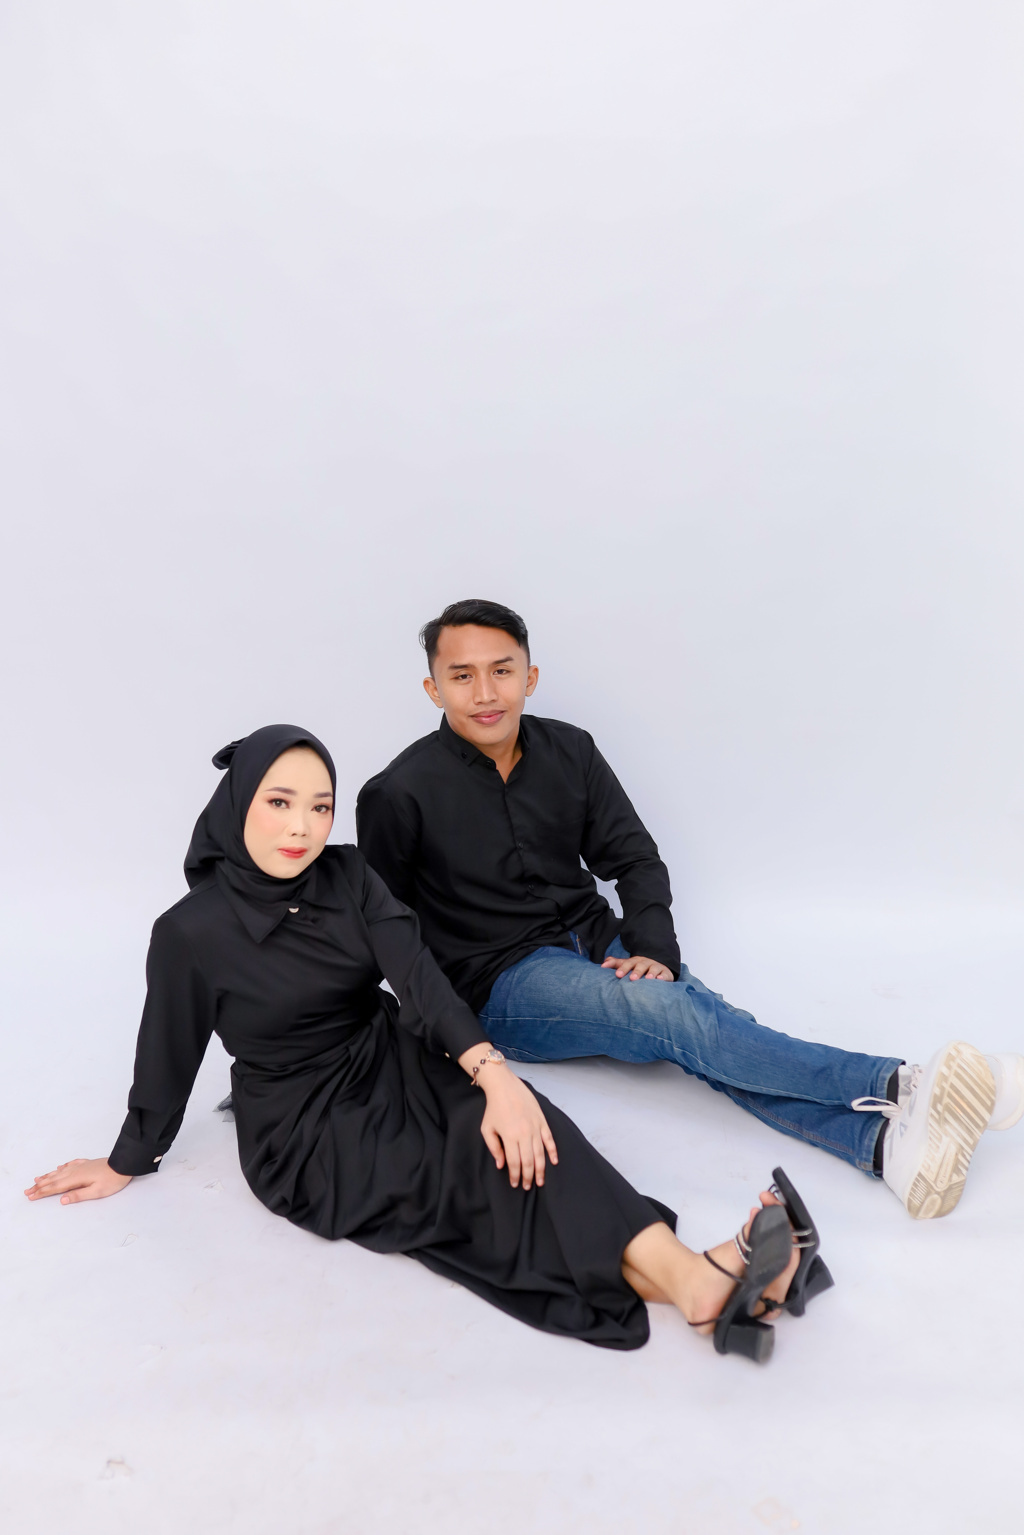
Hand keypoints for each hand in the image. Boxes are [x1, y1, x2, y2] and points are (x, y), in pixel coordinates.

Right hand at [24, 1158, 132, 1204]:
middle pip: (53, 1179)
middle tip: (27, 1190)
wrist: (124, 1165)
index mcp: (75, 1179)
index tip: (30, 1197)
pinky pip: (69, 1165)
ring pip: (59, 1172)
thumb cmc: (112, 1180)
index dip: (41, 1193)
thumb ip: (78, 1195)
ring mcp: (80, 1165)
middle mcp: (75, 1171)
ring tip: (37, 1179)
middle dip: (39, 1185)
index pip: (55, 1187)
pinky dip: (61, 1168)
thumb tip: (61, 1200)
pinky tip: (58, 1168)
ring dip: (47, 1176)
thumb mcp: (96, 1192)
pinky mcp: (86, 1163)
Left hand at [478, 1067, 558, 1189]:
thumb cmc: (494, 1108)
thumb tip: (501, 1165)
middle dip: (528, 1177)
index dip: (515, 1176)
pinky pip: (549, 1139)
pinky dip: (553, 1151)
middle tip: (527, 1186)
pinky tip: (553, 1162)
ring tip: (540, 1181)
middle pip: (529, 1161)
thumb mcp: (487, 1129)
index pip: (514, 1162)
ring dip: (541, 1169)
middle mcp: (524, 1134)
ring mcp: (535, 1127)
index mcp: (510, 1137)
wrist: (505, 1087)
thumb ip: (493, 1148)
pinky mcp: (542, 1121)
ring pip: (540, 1153)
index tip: (515, 1184)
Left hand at [601, 954, 673, 980]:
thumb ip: (615, 964)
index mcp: (635, 961)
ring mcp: (656, 967)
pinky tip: (660, 980)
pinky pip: (665, 975)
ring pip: (654, 969)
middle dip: (637, 971)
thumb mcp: (627, 964)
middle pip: (641, 965)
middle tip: (632, 979)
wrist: (657, 965)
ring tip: (648, 979)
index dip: (623, 969)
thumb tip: (602, 965)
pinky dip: (663, 977)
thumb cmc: (638, 967)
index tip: (617, 975)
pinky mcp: (666, 973)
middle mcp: (646, 963)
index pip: (628, 963)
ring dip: (651, 973)